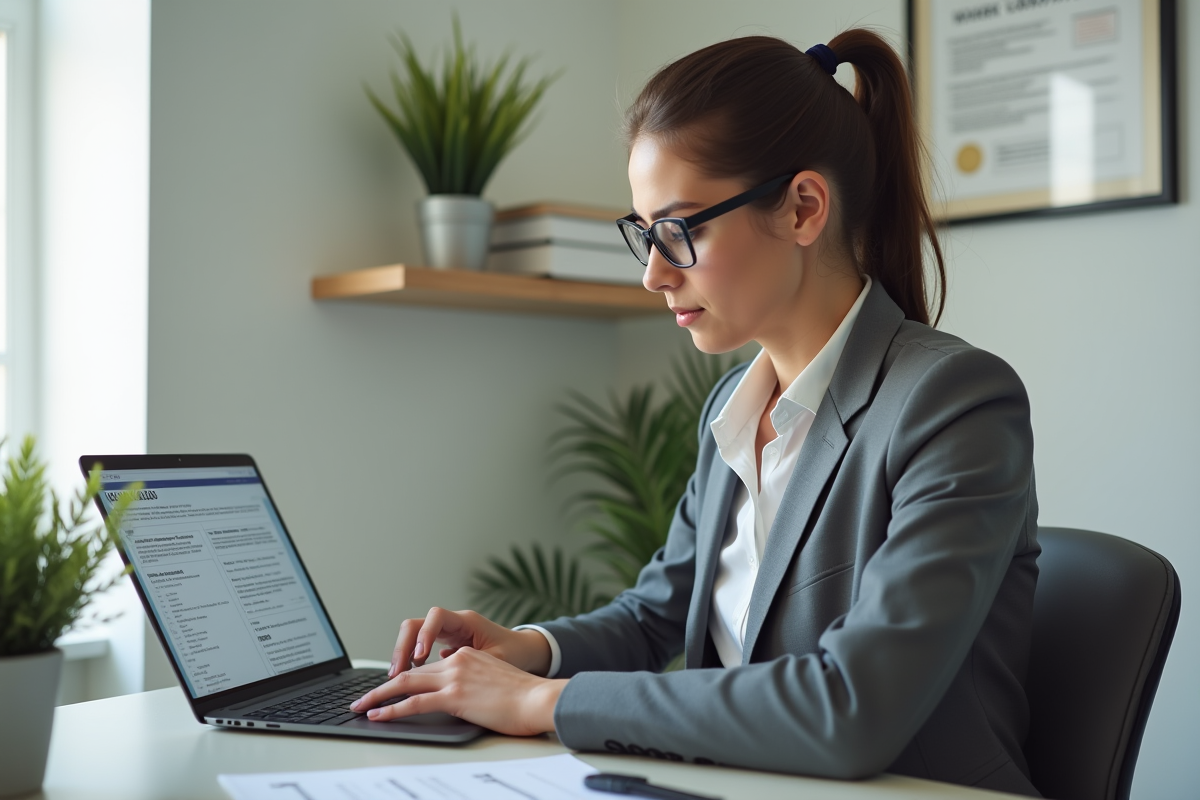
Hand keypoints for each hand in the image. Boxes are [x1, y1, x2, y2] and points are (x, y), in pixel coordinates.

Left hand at [351, 647, 567, 735]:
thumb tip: (463, 694)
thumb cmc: (524, 697)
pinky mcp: (454, 696)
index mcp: (466, 656)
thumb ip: (474, 681)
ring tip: (360, 707)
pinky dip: (391, 709)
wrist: (539, 698)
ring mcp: (454, 677)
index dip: (404, 679)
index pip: (427, 667)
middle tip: (361, 699)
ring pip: (404, 683)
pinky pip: (413, 702)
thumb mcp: (494, 680)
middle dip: (381, 686)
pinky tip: (378, 715)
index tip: (389, 690)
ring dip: (377, 696)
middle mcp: (456, 661)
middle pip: (409, 672)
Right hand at [388, 607, 550, 677]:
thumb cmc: (516, 653)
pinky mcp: (446, 644)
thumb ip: (475, 665)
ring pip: (414, 636)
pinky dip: (412, 662)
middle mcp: (454, 624)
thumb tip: (452, 677)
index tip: (418, 658)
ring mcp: (448, 633)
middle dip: (402, 648)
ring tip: (395, 679)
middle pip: (416, 625)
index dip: (424, 635)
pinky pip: (421, 647)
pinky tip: (409, 679)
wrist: (526, 651)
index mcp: (467, 621)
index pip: (436, 617)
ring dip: (402, 656)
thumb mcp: (497, 659)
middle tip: (395, 674)